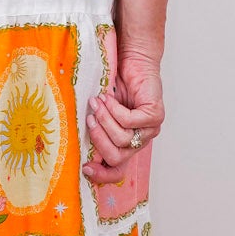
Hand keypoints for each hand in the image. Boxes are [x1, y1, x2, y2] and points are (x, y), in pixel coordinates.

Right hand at [83, 50, 164, 183]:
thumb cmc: (115, 86)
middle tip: (89, 120)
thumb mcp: (100, 114)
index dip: (102, 175)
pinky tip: (108, 97)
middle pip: (117, 158)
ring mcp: (150, 129)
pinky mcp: (155, 116)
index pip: (117, 171)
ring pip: (122, 139)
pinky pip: (129, 121)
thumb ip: (95, 131)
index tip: (85, 168)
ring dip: (105, 119)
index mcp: (127, 144)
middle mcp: (140, 141)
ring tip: (96, 103)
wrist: (132, 60)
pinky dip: (114, 109)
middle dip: (99, 139)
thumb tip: (79, 152)